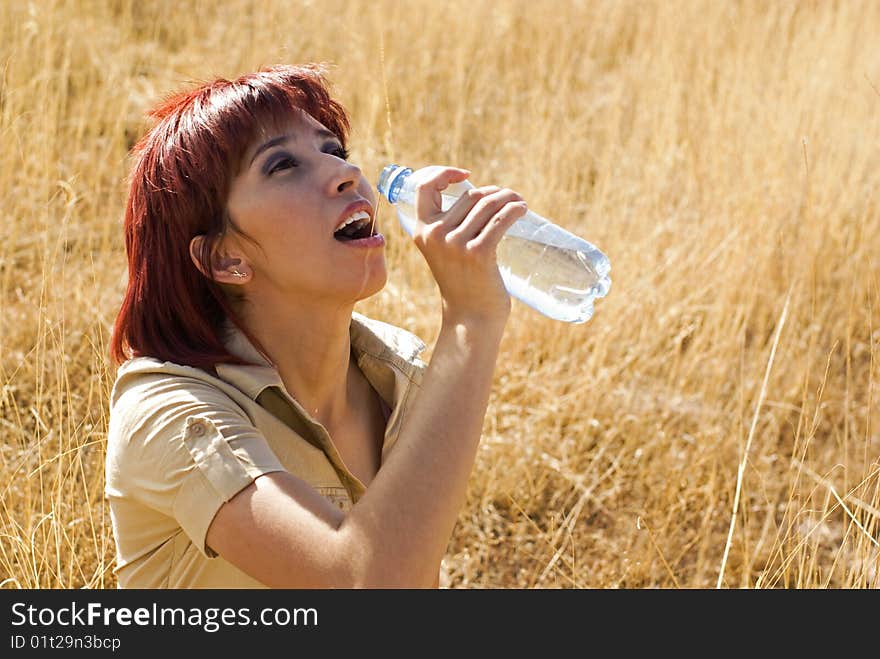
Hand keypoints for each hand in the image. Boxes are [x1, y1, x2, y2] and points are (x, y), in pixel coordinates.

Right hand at [407, 166, 527, 322]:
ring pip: (488, 204)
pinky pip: (500, 220)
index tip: (466, 176)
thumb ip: (449, 226)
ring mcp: (456, 245)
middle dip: (494, 192)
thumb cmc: (463, 282)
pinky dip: (515, 209)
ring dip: (508, 198)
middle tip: (509, 199)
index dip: (445, 173)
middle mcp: (435, 235)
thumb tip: (481, 195)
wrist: (470, 317)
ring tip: (519, 203)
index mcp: (422, 231)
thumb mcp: (444, 251)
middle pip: (471, 196)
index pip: (425, 187)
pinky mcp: (478, 254)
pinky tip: (522, 209)